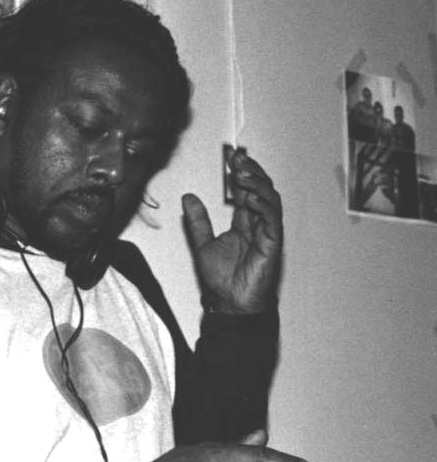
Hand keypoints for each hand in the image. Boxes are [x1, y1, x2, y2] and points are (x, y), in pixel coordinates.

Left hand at [182, 149, 282, 313]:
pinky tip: (249, 198)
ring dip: (257, 184)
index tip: (231, 157)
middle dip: (251, 171)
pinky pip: (272, 219)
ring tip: (242, 174)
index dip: (240, 173)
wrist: (230, 304)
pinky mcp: (272, 243)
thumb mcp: (202, 244)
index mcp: (243, 224)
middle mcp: (257, 225)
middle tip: (238, 159)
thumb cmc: (222, 281)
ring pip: (270, 200)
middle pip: (260, 190)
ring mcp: (267, 233)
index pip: (244, 191)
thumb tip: (188, 199)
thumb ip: (198, 222)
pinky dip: (263, 206)